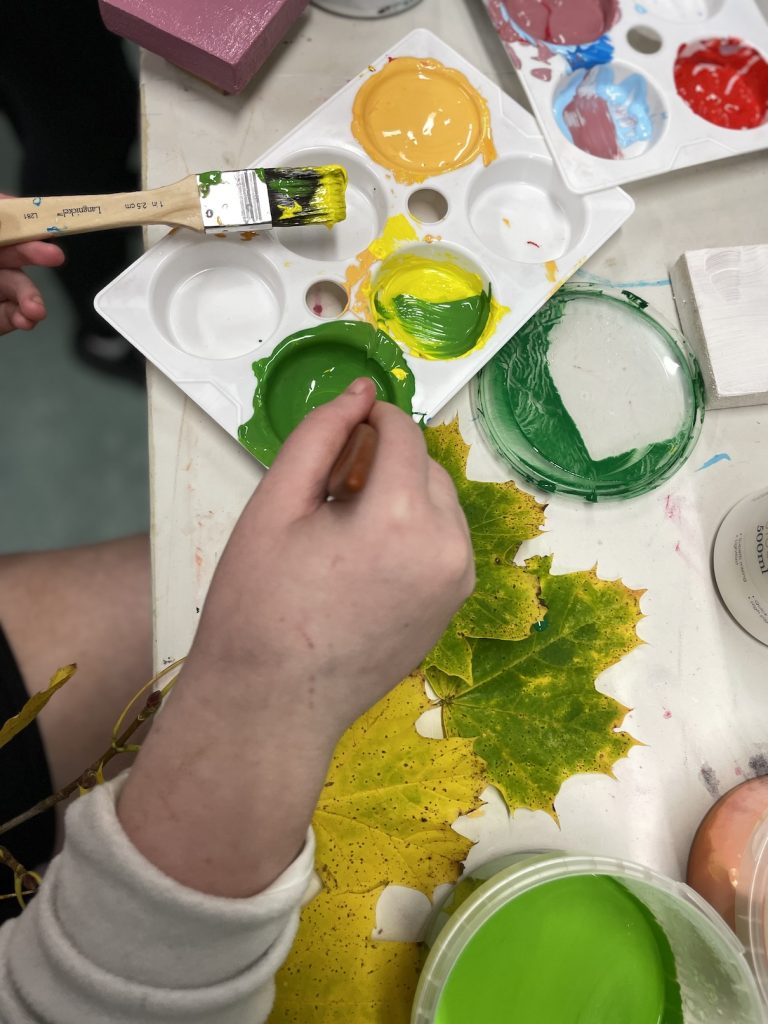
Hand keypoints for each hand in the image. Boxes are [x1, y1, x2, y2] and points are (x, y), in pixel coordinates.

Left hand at [0, 194, 64, 333]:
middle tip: (54, 256)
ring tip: (35, 310)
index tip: (45, 216)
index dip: (25, 217)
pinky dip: (24, 318)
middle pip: (17, 250)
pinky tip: (26, 320)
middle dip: (37, 253)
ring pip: (19, 287)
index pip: (7, 221)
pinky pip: (14, 315)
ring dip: (32, 298)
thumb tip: (12, 205)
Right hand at [119, 380, 474, 895]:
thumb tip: (361, 390)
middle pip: (426, 466)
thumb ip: (320, 434)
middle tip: (329, 488)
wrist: (271, 706)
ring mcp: (457, 584)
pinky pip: (443, 542)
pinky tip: (365, 559)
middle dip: (386, 460)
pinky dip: (413, 530)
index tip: (340, 429)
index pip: (404, 433)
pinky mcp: (453, 608)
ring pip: (439, 503)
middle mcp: (448, 548)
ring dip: (401, 493)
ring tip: (344, 526)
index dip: (370, 418)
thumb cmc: (259, 605)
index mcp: (403, 518)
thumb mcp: (276, 504)